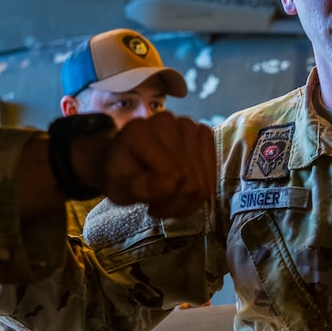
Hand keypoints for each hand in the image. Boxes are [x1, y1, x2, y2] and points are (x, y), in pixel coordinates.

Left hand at [85, 111, 218, 218]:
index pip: (173, 176)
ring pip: (204, 179)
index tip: (151, 209)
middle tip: (161, 207)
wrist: (126, 158)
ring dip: (190, 200)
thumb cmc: (120, 174)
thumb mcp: (118, 188)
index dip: (167, 201)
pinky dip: (203, 188)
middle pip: (190, 179)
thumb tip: (170, 186)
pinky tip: (185, 189)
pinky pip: (213, 170)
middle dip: (178, 203)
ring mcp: (188, 125)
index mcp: (140, 132)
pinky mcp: (203, 132)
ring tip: (170, 200)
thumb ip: (138, 188)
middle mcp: (167, 121)